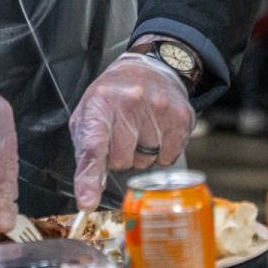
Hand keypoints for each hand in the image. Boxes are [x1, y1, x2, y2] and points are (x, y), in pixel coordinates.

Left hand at [69, 52, 193, 211]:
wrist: (150, 66)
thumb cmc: (113, 95)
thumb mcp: (88, 113)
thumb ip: (85, 151)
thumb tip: (88, 194)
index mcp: (100, 102)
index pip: (93, 146)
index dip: (89, 177)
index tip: (88, 201)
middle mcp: (129, 103)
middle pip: (120, 161)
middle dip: (118, 156)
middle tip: (121, 133)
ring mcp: (158, 108)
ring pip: (144, 162)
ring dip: (140, 154)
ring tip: (139, 128)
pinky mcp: (181, 116)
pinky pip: (167, 158)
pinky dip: (161, 152)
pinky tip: (157, 131)